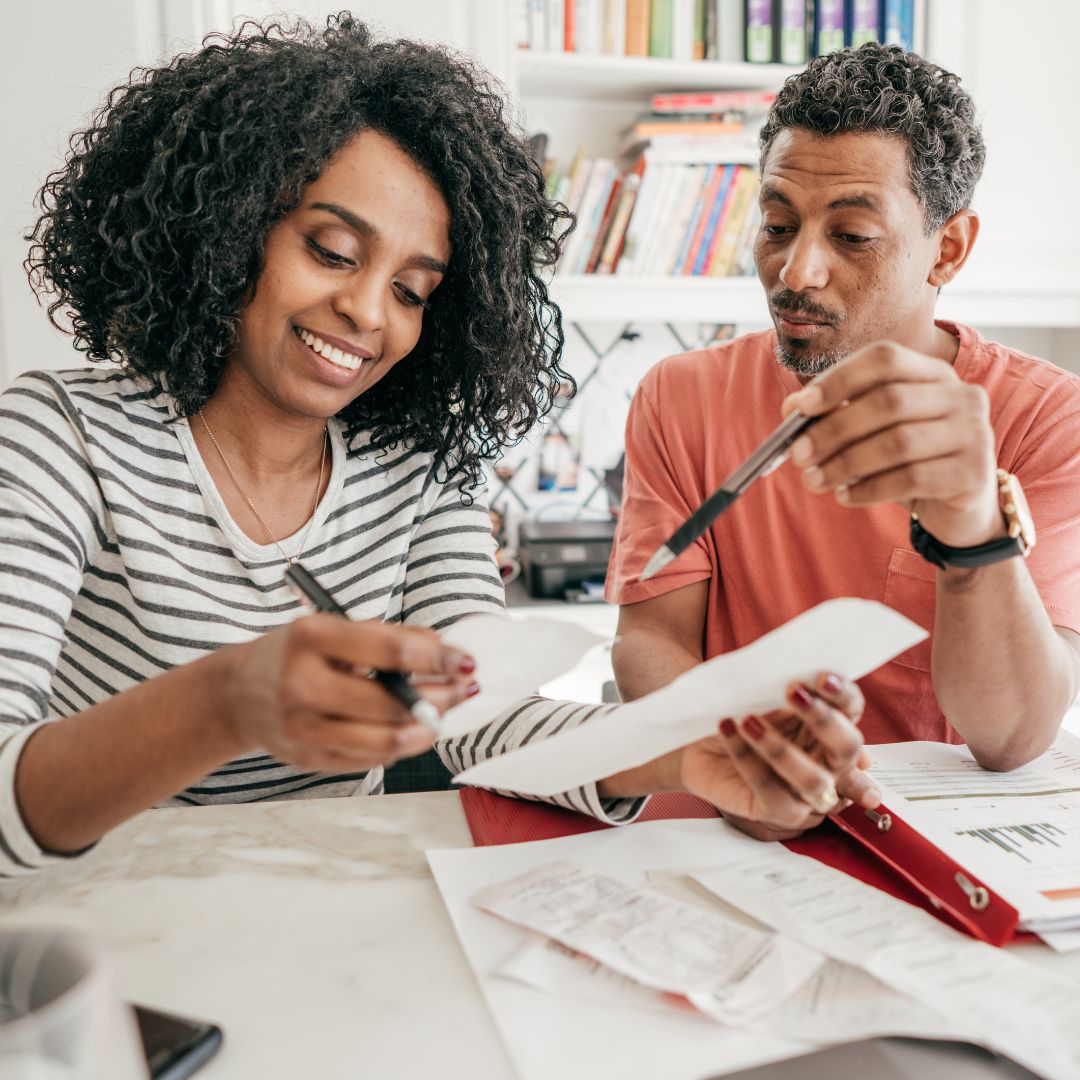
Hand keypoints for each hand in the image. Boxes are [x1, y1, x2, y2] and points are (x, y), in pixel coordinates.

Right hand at [218, 614, 475, 771]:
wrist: (238, 694)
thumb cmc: (297, 654)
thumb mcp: (333, 629)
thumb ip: (387, 636)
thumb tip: (444, 650)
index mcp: (310, 638)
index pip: (387, 651)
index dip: (436, 658)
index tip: (466, 661)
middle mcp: (302, 685)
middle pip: (390, 702)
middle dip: (440, 697)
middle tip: (465, 689)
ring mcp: (303, 729)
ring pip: (385, 741)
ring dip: (426, 729)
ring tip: (444, 714)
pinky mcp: (309, 759)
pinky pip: (370, 759)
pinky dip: (400, 744)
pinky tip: (413, 729)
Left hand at [679, 673, 880, 840]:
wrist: (697, 745)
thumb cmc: (737, 716)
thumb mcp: (759, 697)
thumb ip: (784, 690)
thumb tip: (796, 675)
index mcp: (830, 727)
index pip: (851, 708)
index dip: (842, 693)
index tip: (820, 676)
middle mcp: (828, 762)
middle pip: (847, 747)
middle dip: (824, 720)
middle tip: (793, 691)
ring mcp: (807, 792)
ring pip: (814, 780)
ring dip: (781, 748)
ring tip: (748, 720)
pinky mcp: (780, 812)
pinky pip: (772, 793)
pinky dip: (748, 760)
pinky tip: (728, 730)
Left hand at [783, 341, 1001, 548]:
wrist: (961, 509)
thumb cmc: (908, 462)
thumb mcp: (872, 433)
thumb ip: (835, 414)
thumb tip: (792, 408)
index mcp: (933, 373)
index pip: (885, 359)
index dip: (840, 379)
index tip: (800, 407)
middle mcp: (962, 395)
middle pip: (889, 401)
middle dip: (834, 429)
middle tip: (798, 454)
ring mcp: (974, 433)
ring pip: (898, 442)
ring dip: (845, 463)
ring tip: (813, 480)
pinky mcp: (974, 473)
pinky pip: (911, 478)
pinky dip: (869, 489)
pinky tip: (844, 496)